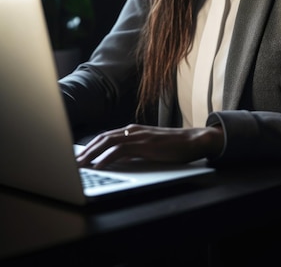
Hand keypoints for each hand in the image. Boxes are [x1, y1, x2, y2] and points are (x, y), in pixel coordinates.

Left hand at [76, 123, 223, 168]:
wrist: (193, 141)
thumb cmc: (173, 146)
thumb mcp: (149, 146)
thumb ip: (134, 149)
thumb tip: (117, 160)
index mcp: (132, 130)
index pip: (106, 137)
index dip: (90, 146)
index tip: (79, 157)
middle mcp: (132, 130)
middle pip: (103, 138)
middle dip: (86, 150)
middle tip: (73, 163)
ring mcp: (138, 135)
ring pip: (108, 142)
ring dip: (92, 154)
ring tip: (81, 165)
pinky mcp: (145, 144)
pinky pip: (121, 150)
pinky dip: (108, 157)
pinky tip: (100, 165)